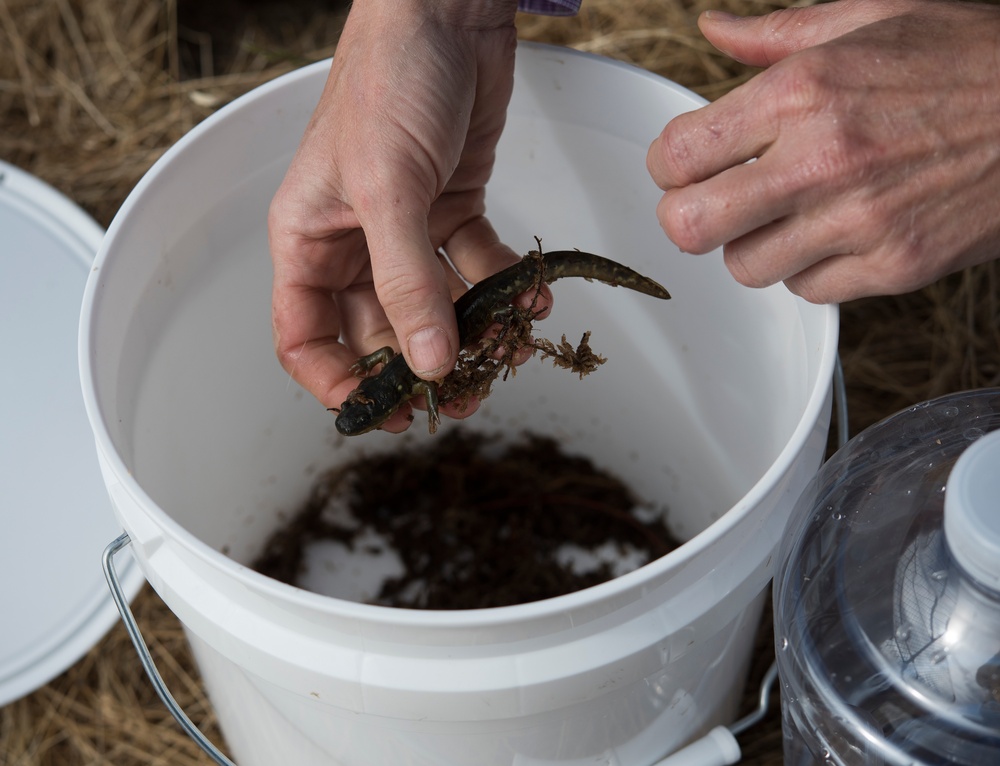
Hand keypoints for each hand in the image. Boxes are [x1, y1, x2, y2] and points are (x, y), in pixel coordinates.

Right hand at [269, 0, 530, 430]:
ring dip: (470, 334)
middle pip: (378, 332)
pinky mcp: (453, 210)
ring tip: (506, 353)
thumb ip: (407, 283)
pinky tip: (532, 297)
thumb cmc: (392, 80)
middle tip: (461, 399)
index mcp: (308, 239)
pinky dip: (502, 286)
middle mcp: (353, 242)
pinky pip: (475, 267)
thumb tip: (428, 365)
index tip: (385, 412)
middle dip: (420, 368)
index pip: (304, 337)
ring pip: (433, 307)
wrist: (448, 11)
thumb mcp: (390, 189)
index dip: (338, 383)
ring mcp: (405, 229)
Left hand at [646, 0, 999, 302]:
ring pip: (745, 267)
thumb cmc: (971, 57)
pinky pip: (808, 290)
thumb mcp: (872, 16)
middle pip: (690, 226)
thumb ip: (776, 32)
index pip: (677, 154)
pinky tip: (832, 233)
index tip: (683, 163)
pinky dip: (808, 269)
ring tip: (785, 214)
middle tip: (709, 202)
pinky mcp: (893, 265)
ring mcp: (859, 220)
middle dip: (686, 217)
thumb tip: (713, 29)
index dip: (667, 164)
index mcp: (803, 91)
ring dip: (751, 244)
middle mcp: (823, 160)